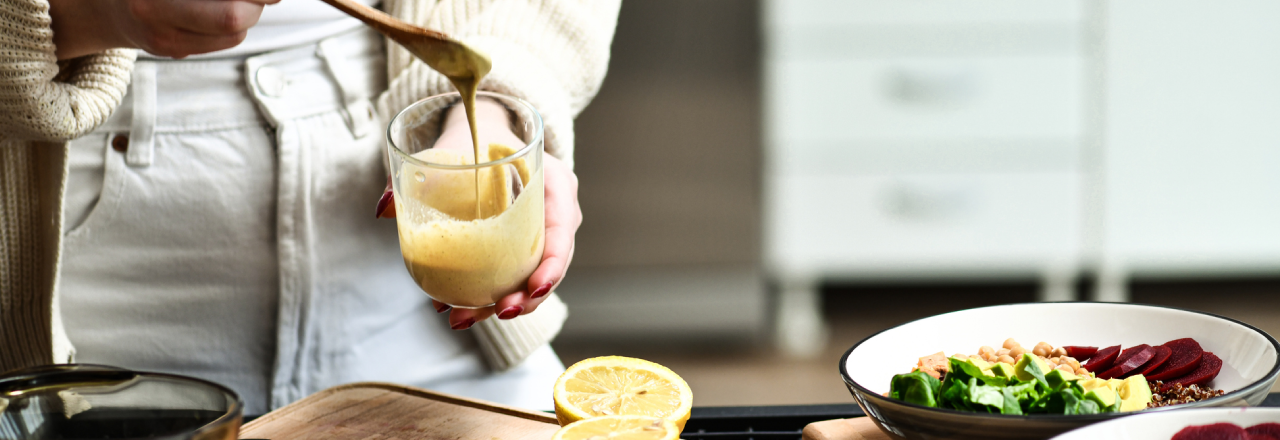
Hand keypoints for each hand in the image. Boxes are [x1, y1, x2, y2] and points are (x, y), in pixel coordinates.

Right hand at [49, 0, 278, 59]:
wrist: (101, 4)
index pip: (229, 8)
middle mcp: (155, 16)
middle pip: (234, 19)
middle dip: (257, 2)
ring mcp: (165, 41)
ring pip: (235, 33)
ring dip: (247, 12)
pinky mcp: (174, 53)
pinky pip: (224, 42)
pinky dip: (234, 25)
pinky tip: (216, 8)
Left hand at [377, 99, 582, 329]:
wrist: (483, 133)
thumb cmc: (476, 136)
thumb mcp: (454, 146)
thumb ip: (421, 171)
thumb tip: (384, 208)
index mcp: (554, 184)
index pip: (563, 230)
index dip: (553, 264)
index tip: (532, 287)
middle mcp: (556, 212)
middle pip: (552, 264)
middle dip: (528, 297)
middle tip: (499, 313)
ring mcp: (543, 232)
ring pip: (533, 277)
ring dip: (504, 304)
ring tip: (464, 320)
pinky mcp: (525, 245)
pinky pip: (516, 274)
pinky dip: (490, 294)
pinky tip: (458, 308)